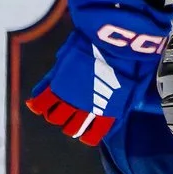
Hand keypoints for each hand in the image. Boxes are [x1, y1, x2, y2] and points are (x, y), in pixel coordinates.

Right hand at [26, 0, 171, 146]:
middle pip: (72, 129)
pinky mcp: (59, 81)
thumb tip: (126, 107)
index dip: (89, 133)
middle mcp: (89, 109)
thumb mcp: (136, 85)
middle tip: (71, 115)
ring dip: (55, 115)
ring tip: (55, 108)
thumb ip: (126, 99)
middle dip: (71, 124)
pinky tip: (36, 104)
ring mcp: (72, 96)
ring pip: (56, 118)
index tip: (87, 127)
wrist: (117, 39)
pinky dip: (38, 104)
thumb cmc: (131, 58)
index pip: (94, 134)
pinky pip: (43, 100)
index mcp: (109, 112)